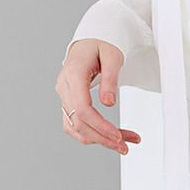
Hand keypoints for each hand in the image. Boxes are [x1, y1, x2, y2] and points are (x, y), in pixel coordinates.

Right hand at [55, 38, 141, 154]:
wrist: (88, 42)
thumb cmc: (102, 46)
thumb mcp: (113, 56)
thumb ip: (111, 78)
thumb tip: (109, 103)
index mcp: (73, 74)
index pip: (82, 108)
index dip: (100, 126)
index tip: (118, 136)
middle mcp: (64, 87)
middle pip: (78, 122)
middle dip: (102, 138)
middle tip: (125, 147)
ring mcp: (64, 95)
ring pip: (75, 127)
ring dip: (98, 139)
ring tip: (124, 144)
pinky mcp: (67, 102)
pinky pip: (74, 124)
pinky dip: (91, 133)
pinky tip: (109, 137)